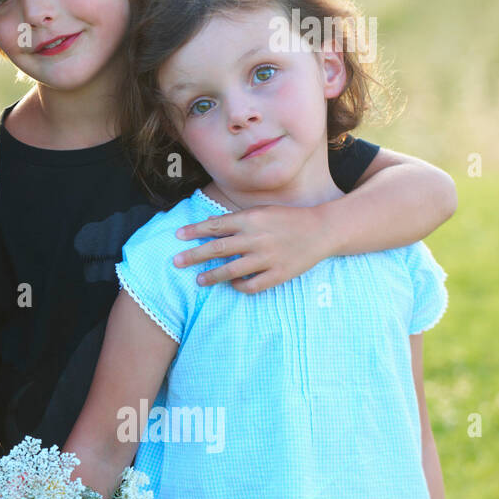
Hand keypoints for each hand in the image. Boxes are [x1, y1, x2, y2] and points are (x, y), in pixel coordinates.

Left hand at [173, 203, 328, 293]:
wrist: (322, 230)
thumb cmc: (287, 219)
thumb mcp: (261, 211)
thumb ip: (236, 220)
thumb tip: (209, 225)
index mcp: (251, 219)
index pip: (215, 226)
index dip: (194, 231)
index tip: (177, 236)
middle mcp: (256, 238)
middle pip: (218, 249)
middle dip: (194, 255)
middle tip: (176, 262)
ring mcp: (267, 258)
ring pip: (231, 271)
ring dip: (212, 276)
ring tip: (199, 280)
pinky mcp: (279, 274)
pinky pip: (252, 286)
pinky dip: (239, 287)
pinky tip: (232, 285)